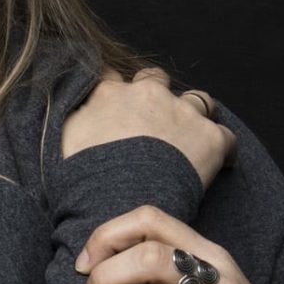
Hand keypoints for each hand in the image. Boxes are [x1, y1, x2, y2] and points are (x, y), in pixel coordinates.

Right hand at [61, 68, 236, 187]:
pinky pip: (226, 136)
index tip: (115, 103)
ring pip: (197, 100)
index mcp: (108, 94)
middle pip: (154, 78)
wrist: (118, 206)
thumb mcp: (57, 143)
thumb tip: (57, 109)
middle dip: (156, 93)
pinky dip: (223, 148)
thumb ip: (63, 121)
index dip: (114, 89)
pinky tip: (220, 162)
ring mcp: (181, 112)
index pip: (110, 76)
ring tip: (192, 135)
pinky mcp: (210, 138)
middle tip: (155, 121)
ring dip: (194, 114)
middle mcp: (146, 94)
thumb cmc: (82, 182)